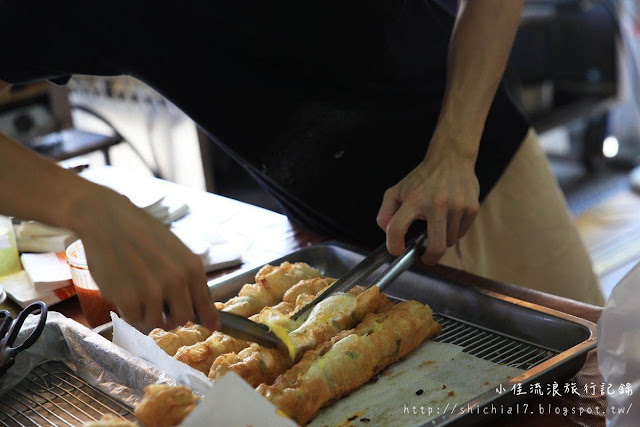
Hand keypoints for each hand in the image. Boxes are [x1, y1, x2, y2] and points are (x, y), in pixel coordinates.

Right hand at [71, 185, 220, 331]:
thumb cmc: (140, 231)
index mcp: (192, 267)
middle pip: (182, 319)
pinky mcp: (128, 299)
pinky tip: (123, 291)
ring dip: (147, 314)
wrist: (106, 219)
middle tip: (159, 307)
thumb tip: (200, 306)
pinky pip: (133, 320)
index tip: (213, 327)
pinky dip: (128, 311)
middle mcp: (176, 281)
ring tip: (137, 293)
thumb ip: (187, 276)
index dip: (209, 318)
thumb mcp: (174, 249)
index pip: (205, 303)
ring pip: (156, 323)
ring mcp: (152, 292)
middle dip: (171, 317)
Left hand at [376, 142, 479, 264]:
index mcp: (413, 200)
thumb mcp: (397, 190)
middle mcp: (436, 203)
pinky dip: (454, 231)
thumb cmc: (421, 179)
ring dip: (442, 239)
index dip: (394, 245)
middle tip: (425, 257)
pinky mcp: (472, 208)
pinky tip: (450, 217)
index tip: (397, 251)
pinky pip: (461, 233)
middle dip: (430, 258)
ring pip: (449, 241)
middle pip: (436, 247)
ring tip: (437, 224)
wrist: (451, 158)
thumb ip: (386, 213)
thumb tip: (387, 234)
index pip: (397, 229)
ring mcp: (456, 206)